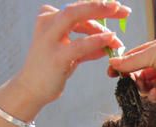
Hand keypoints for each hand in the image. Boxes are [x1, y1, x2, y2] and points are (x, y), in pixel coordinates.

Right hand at [12, 1, 129, 107]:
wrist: (32, 90)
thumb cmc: (52, 70)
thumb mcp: (71, 53)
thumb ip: (88, 45)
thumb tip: (111, 40)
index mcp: (49, 17)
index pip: (78, 7)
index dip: (99, 6)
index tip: (118, 7)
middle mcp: (47, 22)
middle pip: (77, 7)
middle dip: (102, 6)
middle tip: (123, 10)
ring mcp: (49, 38)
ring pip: (76, 18)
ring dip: (101, 25)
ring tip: (117, 37)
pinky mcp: (56, 56)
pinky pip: (79, 45)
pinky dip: (97, 40)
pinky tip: (110, 39)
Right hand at [108, 35, 155, 101]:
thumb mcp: (152, 53)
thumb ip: (132, 61)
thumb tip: (113, 63)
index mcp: (155, 51)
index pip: (133, 58)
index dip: (122, 66)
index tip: (111, 72)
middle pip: (138, 75)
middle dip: (132, 78)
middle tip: (128, 80)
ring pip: (145, 87)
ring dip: (142, 88)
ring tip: (144, 86)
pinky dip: (153, 96)